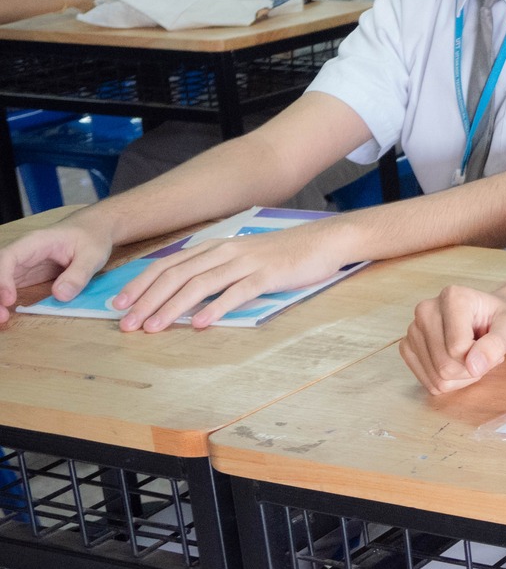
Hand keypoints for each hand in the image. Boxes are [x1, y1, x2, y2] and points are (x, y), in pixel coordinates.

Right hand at [0, 221, 115, 320]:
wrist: (93, 228)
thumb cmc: (92, 237)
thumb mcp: (93, 254)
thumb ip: (78, 274)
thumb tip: (60, 295)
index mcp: (35, 242)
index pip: (9, 257)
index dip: (3, 278)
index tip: (10, 300)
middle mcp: (22, 253)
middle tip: (2, 316)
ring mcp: (22, 265)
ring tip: (3, 318)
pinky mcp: (25, 275)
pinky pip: (7, 287)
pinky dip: (2, 300)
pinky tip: (5, 314)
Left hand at [112, 222, 355, 331]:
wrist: (323, 241)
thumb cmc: (282, 254)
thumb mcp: (241, 257)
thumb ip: (214, 270)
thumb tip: (183, 294)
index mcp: (214, 246)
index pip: (167, 265)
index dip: (140, 285)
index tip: (119, 305)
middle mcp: (225, 251)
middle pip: (176, 275)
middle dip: (147, 300)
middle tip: (127, 324)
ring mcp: (246, 263)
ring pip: (200, 284)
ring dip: (172, 307)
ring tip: (153, 327)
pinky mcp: (267, 275)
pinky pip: (236, 292)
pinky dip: (215, 308)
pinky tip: (199, 323)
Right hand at [401, 285, 505, 394]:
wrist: (491, 316)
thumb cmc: (502, 319)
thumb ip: (496, 344)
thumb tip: (474, 366)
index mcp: (452, 297)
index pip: (458, 348)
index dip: (481, 356)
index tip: (492, 342)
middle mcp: (425, 310)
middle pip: (444, 366)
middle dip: (471, 369)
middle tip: (484, 353)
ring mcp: (413, 329)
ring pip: (436, 378)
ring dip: (461, 377)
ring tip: (472, 356)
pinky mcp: (407, 347)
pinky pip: (428, 382)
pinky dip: (448, 381)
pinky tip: (457, 362)